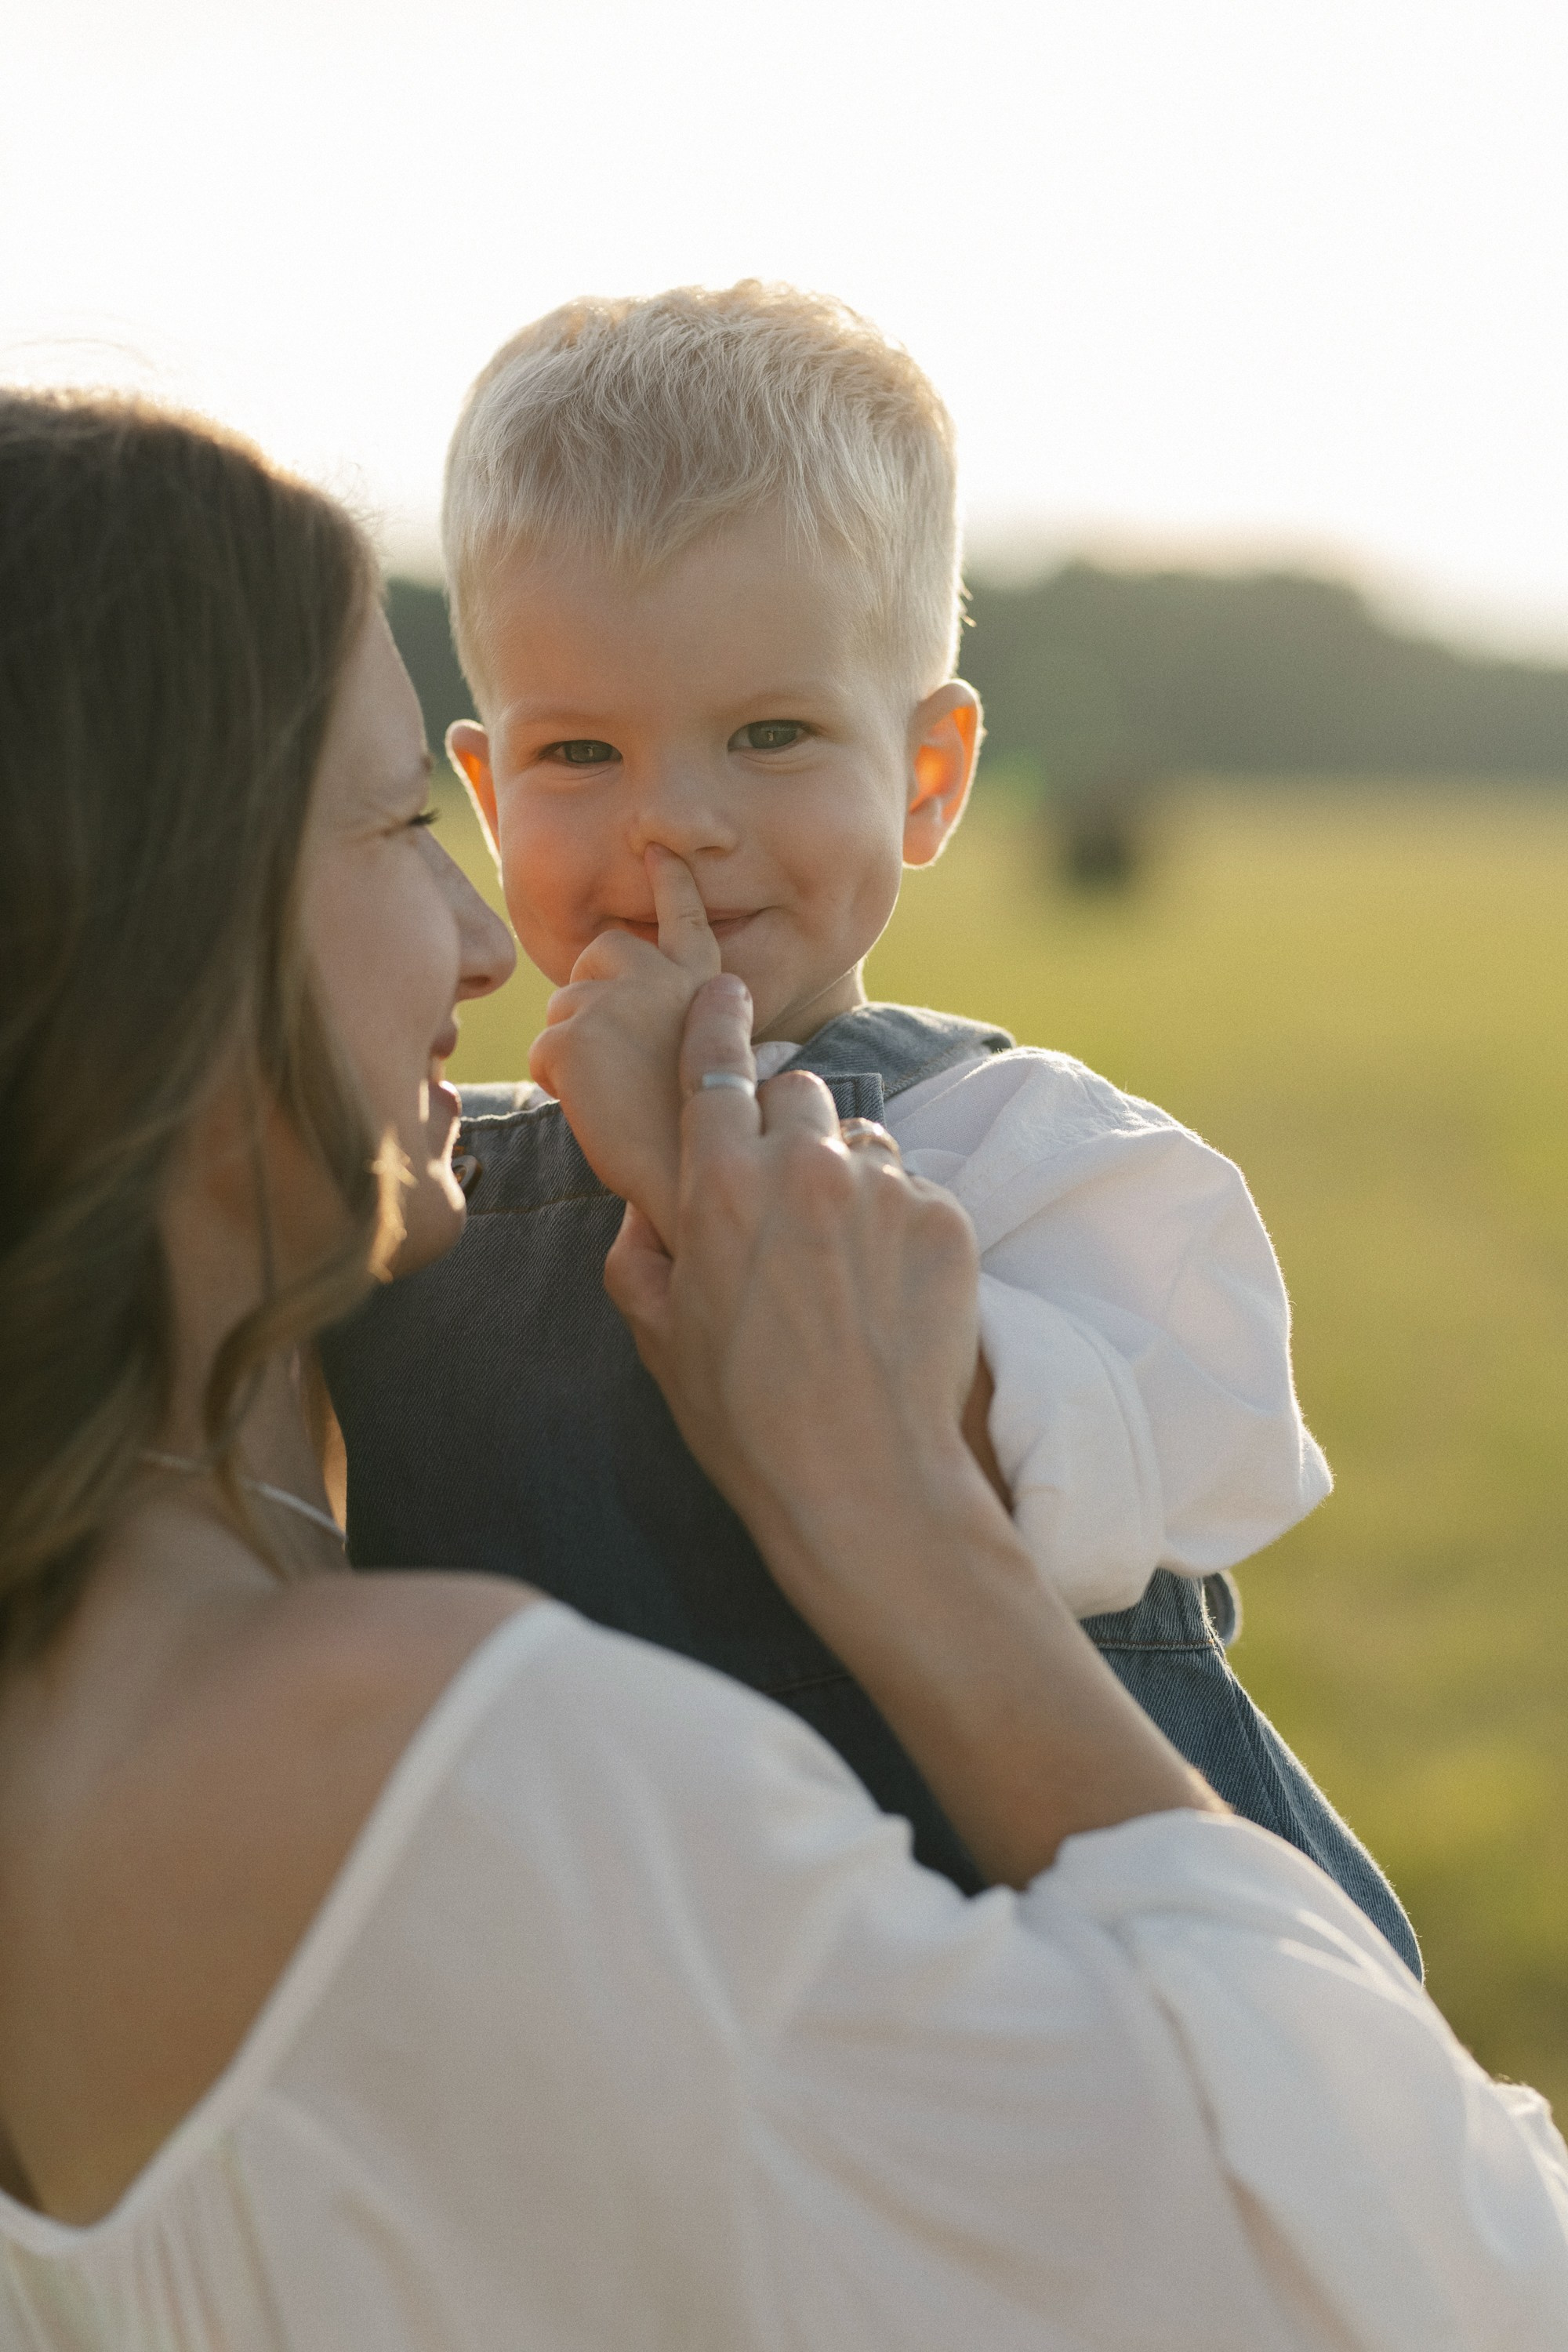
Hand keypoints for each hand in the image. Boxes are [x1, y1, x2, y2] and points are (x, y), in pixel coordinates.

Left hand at [528, 849, 719, 1245]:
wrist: (694, 1172)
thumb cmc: (702, 1133)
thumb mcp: (708, 1055)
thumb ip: (673, 1017)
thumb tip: (618, 1010)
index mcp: (705, 983)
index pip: (686, 917)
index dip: (672, 882)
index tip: (659, 850)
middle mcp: (661, 977)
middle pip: (599, 956)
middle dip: (594, 993)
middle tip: (619, 1052)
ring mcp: (615, 1001)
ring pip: (563, 1008)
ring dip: (576, 1046)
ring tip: (617, 1091)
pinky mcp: (574, 1036)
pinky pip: (543, 1052)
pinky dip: (558, 1082)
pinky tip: (595, 1106)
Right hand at [604, 972, 985, 1578]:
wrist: (866, 1478)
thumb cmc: (748, 1419)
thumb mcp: (661, 1339)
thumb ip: (641, 1256)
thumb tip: (648, 1213)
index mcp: (721, 1182)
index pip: (715, 1065)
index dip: (717, 1021)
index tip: (724, 991)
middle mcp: (804, 1165)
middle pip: (796, 1091)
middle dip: (785, 1123)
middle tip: (782, 1193)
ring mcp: (884, 1188)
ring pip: (861, 1139)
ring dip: (845, 1174)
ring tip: (838, 1259)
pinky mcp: (946, 1219)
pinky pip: (915, 1191)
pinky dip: (898, 1224)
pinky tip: (884, 1292)